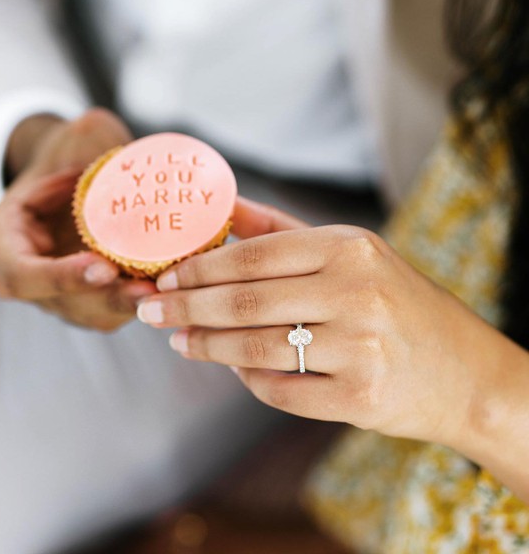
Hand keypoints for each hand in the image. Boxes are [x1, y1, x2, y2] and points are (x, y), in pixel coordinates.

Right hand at [0, 108, 156, 329]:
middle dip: (106, 299)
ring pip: (91, 314)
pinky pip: (112, 310)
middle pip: (62, 302)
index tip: (102, 267)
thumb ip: (82, 134)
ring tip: (166, 293)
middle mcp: (24, 275)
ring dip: (128, 307)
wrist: (74, 173)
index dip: (61, 277)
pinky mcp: (87, 300)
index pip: (22, 273)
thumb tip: (98, 126)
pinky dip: (140, 302)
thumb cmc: (67, 154)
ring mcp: (55, 293)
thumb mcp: (68, 139)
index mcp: (3, 238)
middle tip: (146, 291)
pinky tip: (172, 289)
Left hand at [137, 197, 504, 450]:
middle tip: (148, 310)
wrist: (461, 369)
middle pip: (246, 302)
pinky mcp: (361, 398)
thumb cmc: (393, 300)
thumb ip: (282, 231)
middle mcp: (357, 292)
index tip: (164, 276)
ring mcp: (360, 348)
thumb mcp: (349, 251)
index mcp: (349, 247)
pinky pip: (281, 391)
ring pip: (257, 349)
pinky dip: (248, 380)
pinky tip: (230, 366)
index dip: (200, 268)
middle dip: (187, 307)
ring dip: (206, 346)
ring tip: (178, 340)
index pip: (253, 255)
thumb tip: (222, 209)